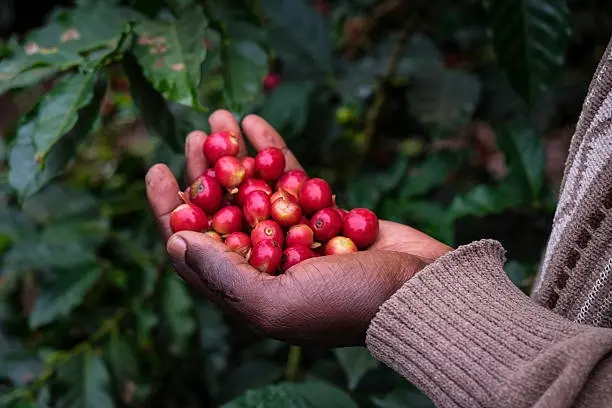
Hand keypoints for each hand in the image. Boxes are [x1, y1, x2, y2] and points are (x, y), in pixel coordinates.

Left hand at [145, 110, 451, 346]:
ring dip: (235, 153)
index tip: (157, 171)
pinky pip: (290, 178)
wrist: (416, 293)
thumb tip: (175, 242)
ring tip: (220, 118)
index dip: (168, 209)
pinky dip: (273, 150)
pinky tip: (254, 123)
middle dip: (204, 171)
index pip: (194, 247)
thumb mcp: (276, 303)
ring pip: (255, 187)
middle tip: (194, 135)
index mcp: (247, 288)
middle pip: (223, 210)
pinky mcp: (322, 214)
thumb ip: (224, 277)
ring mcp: (295, 234)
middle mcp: (266, 261)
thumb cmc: (347, 306)